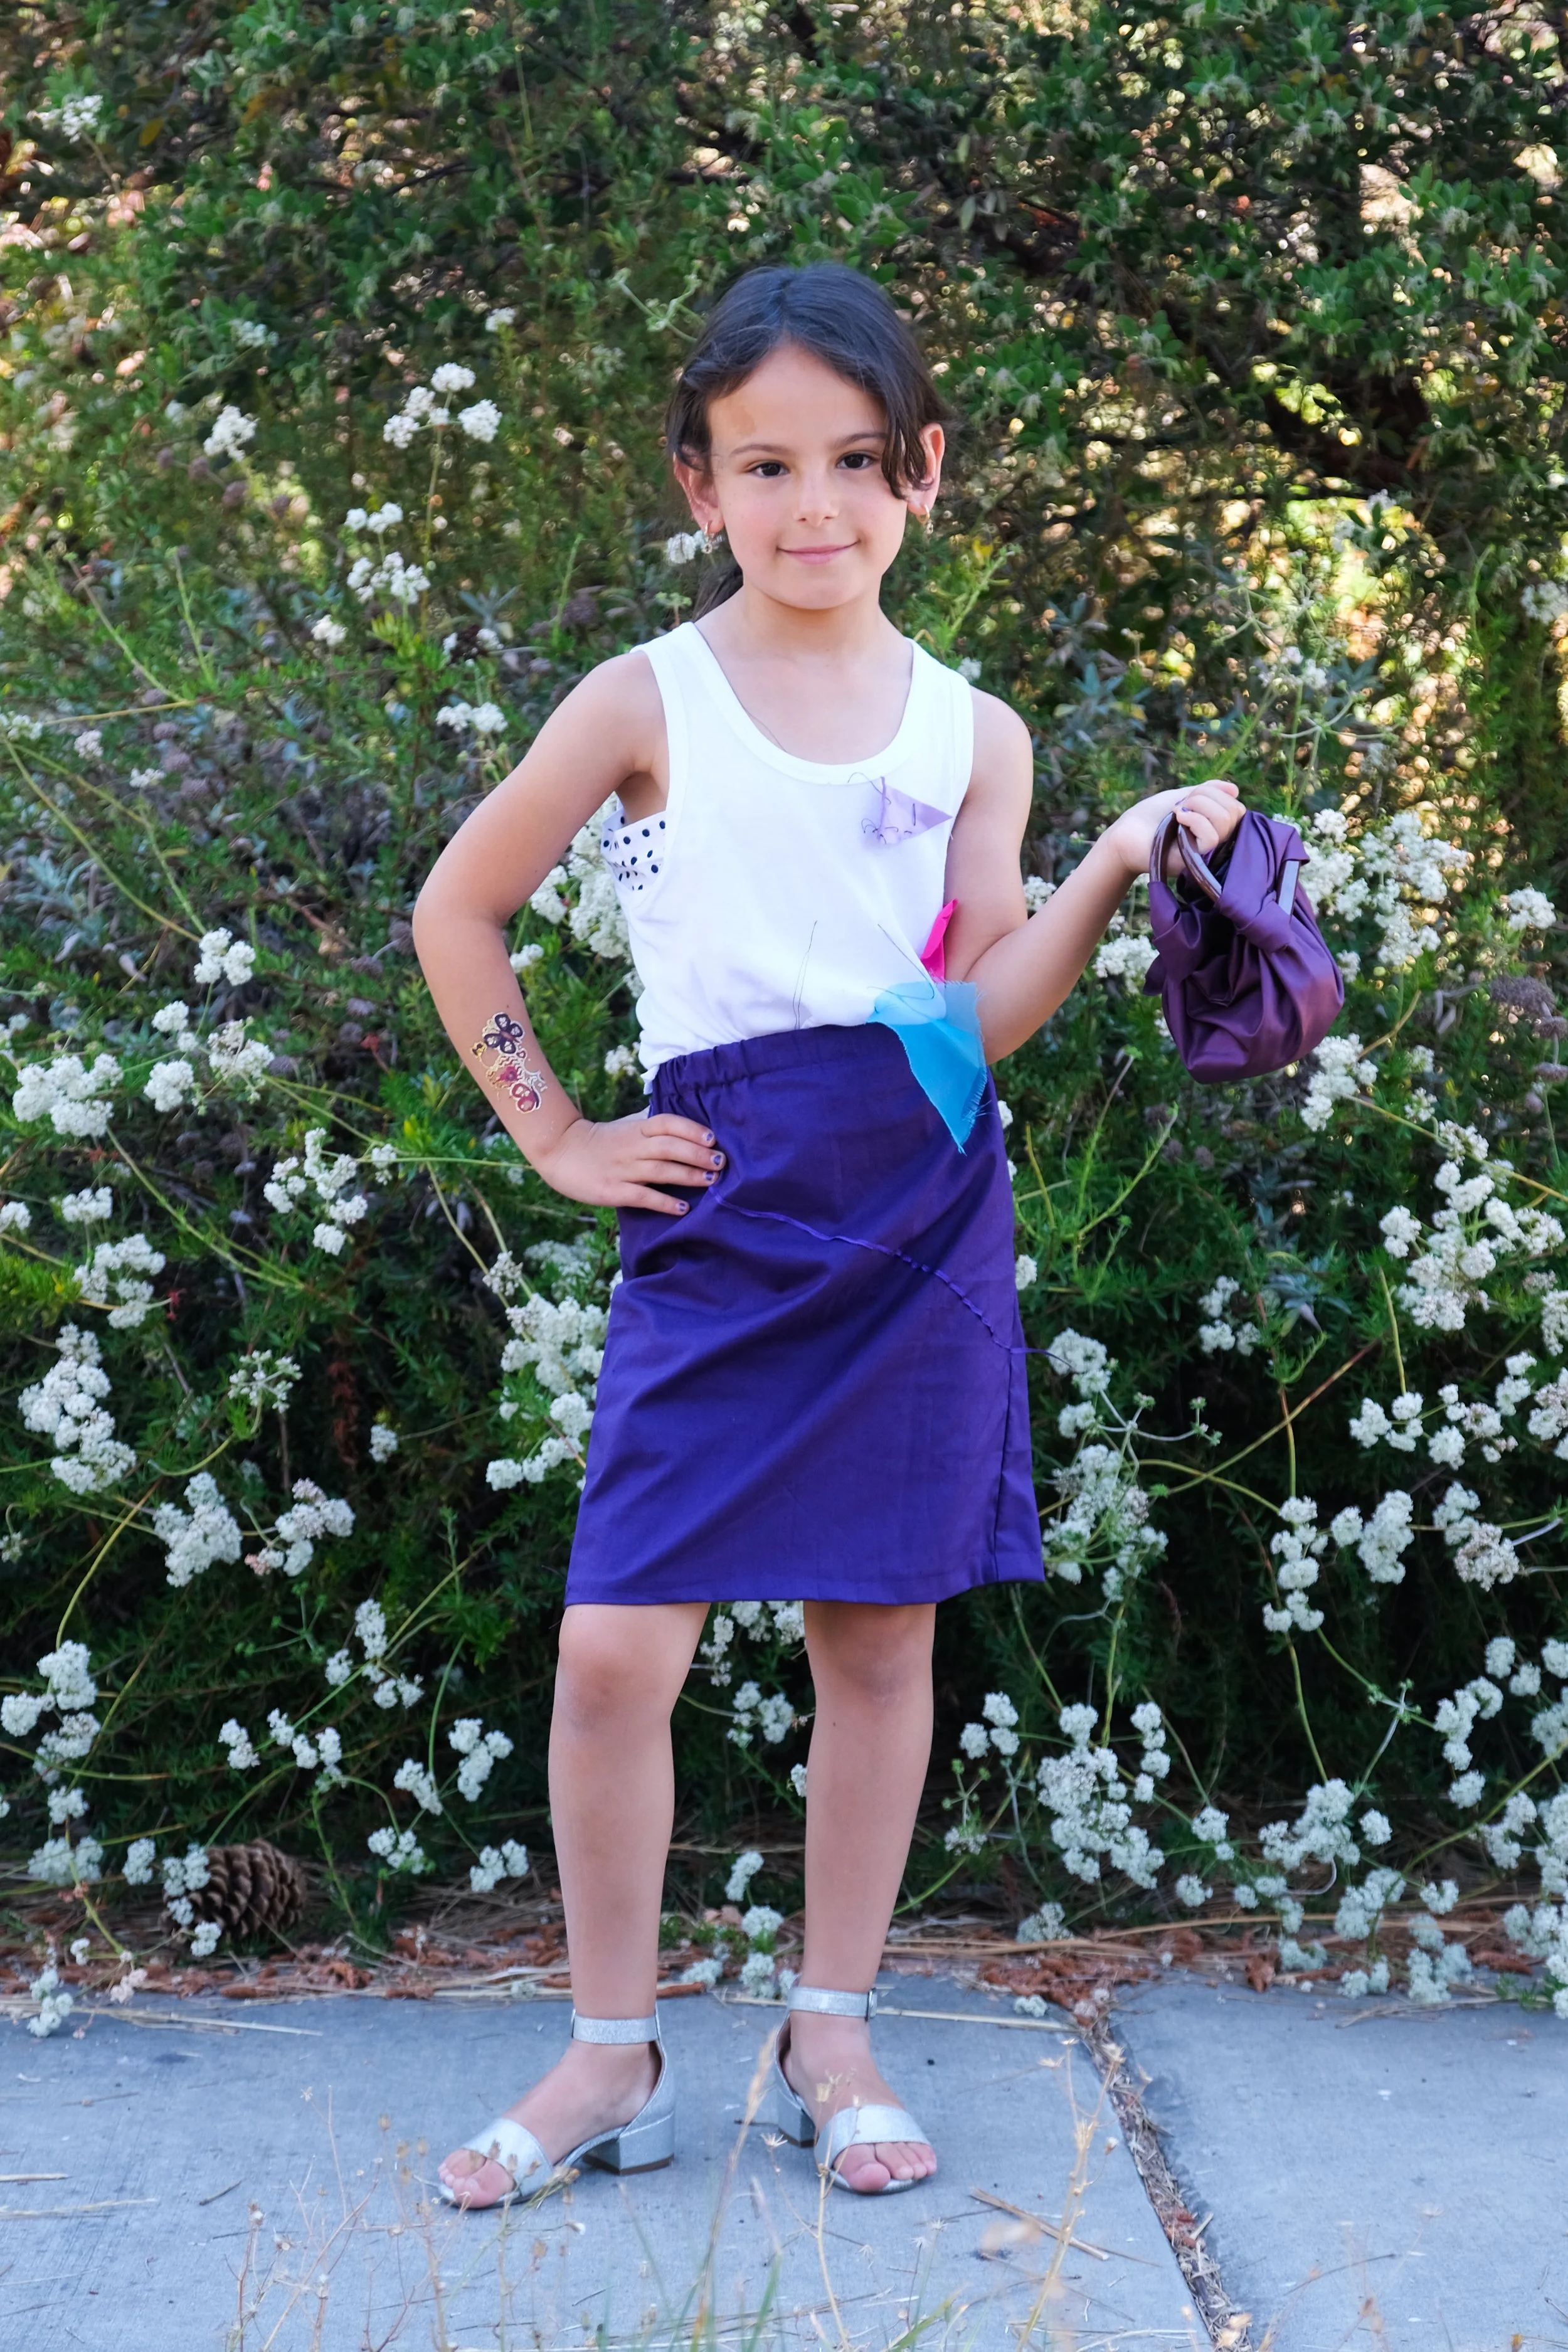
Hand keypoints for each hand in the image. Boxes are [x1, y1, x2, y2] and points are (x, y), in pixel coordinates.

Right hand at [534, 1110, 724, 1216]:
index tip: (712, 1138)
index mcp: (637, 1128)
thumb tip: (687, 1124)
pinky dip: (664, 1203)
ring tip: (711, 1181)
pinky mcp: (612, 1190)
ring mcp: (622, 1169)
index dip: (691, 1129)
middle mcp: (632, 1146)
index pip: (668, 1122)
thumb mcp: (626, 1125)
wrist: (560, 1151)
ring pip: (660, 1171)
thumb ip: (653, 1125)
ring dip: (688, 1176)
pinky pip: (643, 1196)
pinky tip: (682, 1209)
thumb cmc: (601, 1140)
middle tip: (721, 1163)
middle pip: (670, 1147)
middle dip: (698, 1154)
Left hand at [1104, 778, 1243, 879]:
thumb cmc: (1150, 816)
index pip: (1235, 807)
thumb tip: (1236, 790)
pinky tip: (1178, 818)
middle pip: (1234, 812)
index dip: (1216, 794)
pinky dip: (1196, 820)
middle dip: (1207, 797)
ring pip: (1226, 822)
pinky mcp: (1195, 860)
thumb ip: (1208, 791)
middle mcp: (1215, 840)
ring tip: (1178, 812)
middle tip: (1181, 804)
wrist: (1126, 835)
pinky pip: (1212, 837)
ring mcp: (1207, 852)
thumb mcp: (1182, 795)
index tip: (1190, 796)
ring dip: (1200, 806)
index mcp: (1214, 825)